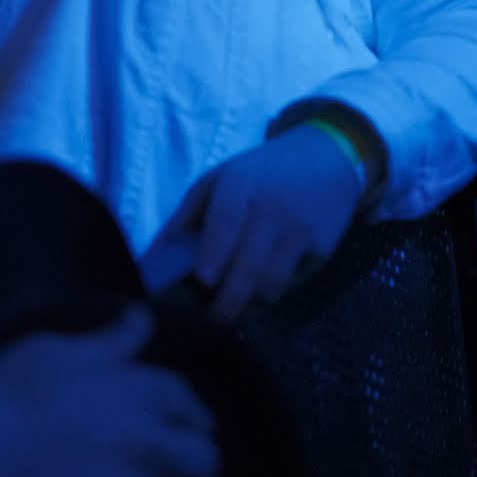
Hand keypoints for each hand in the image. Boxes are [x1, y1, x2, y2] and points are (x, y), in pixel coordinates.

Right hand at [0, 309, 218, 476]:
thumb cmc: (7, 388)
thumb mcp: (60, 347)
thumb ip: (113, 340)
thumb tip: (143, 316)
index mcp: (143, 392)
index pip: (192, 405)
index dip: (196, 417)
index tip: (193, 428)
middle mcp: (149, 444)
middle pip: (204, 462)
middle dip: (203, 470)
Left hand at [142, 126, 366, 320]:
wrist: (328, 157)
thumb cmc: (259, 173)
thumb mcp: (217, 182)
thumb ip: (183, 220)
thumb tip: (149, 265)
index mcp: (239, 186)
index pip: (226, 222)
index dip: (214, 254)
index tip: (202, 281)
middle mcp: (271, 208)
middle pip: (248, 267)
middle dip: (227, 302)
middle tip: (212, 319)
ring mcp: (299, 229)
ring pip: (271, 284)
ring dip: (250, 305)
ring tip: (235, 307)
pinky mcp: (322, 247)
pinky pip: (292, 282)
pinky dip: (273, 292)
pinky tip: (262, 286)